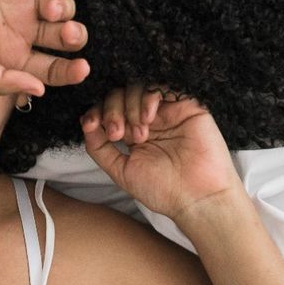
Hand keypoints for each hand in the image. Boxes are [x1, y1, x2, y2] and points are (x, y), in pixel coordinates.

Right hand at [0, 0, 90, 95]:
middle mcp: (18, 31)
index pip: (51, 68)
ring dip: (65, 7)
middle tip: (66, 33)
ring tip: (48, 5)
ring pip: (60, 5)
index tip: (82, 68)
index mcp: (10, 58)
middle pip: (62, 37)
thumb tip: (39, 91)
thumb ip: (1, 80)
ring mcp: (17, 1)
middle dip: (73, 36)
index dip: (70, 71)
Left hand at [80, 85, 243, 220]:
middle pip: (120, 95)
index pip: (108, 109)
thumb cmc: (162, 190)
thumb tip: (85, 123)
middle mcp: (148, 119)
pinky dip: (149, 97)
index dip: (96, 112)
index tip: (91, 124)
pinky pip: (163, 86)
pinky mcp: (186, 105)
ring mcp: (167, 111)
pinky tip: (149, 118)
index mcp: (132, 133)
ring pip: (138, 87)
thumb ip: (99, 149)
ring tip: (139, 134)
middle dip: (112, 110)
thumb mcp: (121, 171)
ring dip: (129, 106)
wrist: (197, 198)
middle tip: (118, 134)